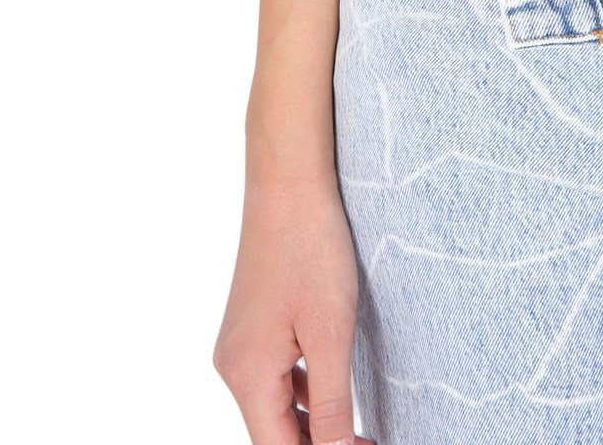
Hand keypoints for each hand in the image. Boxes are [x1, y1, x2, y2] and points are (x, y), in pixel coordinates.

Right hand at [213, 168, 375, 444]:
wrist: (288, 184)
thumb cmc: (312, 249)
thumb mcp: (331, 332)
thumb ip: (332, 401)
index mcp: (247, 376)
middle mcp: (234, 367)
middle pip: (274, 433)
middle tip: (369, 443)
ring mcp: (240, 345)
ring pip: (275, 407)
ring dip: (313, 424)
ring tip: (359, 431)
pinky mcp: (252, 327)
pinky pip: (275, 377)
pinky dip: (304, 394)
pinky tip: (334, 390)